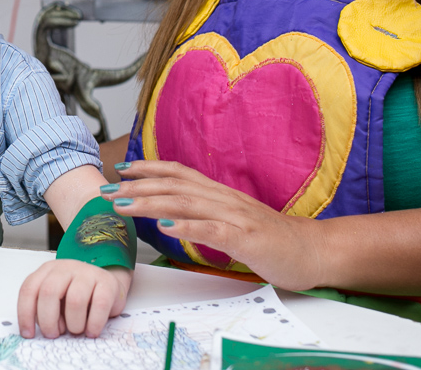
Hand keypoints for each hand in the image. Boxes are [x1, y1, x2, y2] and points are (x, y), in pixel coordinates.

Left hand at [17, 260, 130, 338]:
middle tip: (54, 335)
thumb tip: (43, 329)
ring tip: (76, 330)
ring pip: (75, 300)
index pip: (29, 289)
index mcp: (47, 271)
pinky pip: (99, 305)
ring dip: (73, 324)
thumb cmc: (77, 296)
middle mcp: (66, 268)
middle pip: (49, 292)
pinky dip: (93, 324)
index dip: (25, 314)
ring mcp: (87, 273)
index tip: (29, 334)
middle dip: (48, 320)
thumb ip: (46, 309)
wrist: (107, 286)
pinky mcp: (107, 282)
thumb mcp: (56, 300)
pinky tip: (91, 331)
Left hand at [105, 160, 327, 290]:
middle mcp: (224, 199)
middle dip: (136, 186)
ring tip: (123, 205)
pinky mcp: (246, 238)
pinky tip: (164, 226)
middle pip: (174, 186)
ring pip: (186, 203)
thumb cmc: (272, 239)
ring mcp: (235, 216)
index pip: (178, 173)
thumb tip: (174, 213)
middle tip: (106, 190)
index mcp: (220, 194)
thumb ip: (206, 213)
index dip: (148, 168)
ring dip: (150, 202)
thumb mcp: (233, 221)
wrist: (314, 251)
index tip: (120, 169)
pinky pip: (212, 230)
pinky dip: (186, 226)